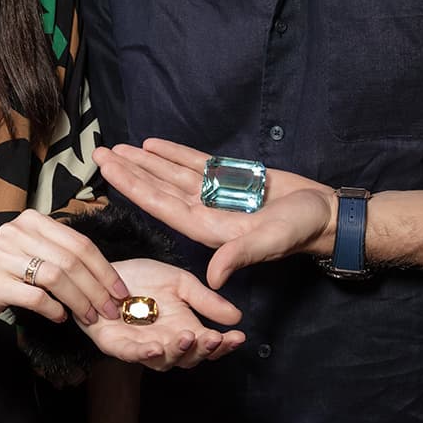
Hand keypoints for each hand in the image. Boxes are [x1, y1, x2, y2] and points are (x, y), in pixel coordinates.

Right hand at [0, 209, 129, 326]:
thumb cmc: (3, 273)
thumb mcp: (31, 252)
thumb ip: (61, 254)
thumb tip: (106, 277)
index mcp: (33, 221)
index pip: (80, 243)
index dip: (105, 269)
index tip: (120, 291)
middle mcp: (17, 232)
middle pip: (71, 261)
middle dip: (97, 289)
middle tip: (110, 311)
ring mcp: (3, 255)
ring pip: (56, 278)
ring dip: (80, 301)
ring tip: (89, 318)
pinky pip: (35, 297)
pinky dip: (54, 309)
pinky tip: (61, 317)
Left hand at [80, 258, 244, 370]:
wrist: (106, 272)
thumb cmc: (142, 279)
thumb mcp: (181, 283)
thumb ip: (205, 300)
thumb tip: (236, 317)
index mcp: (183, 329)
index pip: (208, 344)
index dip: (224, 345)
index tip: (238, 337)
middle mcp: (165, 343)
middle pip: (189, 358)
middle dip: (204, 349)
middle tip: (215, 338)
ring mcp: (140, 347)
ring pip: (163, 361)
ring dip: (177, 351)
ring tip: (189, 337)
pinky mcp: (116, 345)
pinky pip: (130, 354)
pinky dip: (143, 353)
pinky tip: (155, 347)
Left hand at [94, 140, 336, 287]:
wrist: (322, 214)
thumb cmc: (299, 230)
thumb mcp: (269, 242)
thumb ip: (239, 255)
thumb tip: (215, 277)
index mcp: (207, 228)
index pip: (161, 205)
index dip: (133, 187)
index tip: (108, 171)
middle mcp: (205, 211)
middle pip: (157, 188)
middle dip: (128, 172)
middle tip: (99, 153)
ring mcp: (215, 194)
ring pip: (170, 175)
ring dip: (144, 162)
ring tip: (118, 148)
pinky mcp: (230, 179)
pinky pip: (194, 165)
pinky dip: (173, 154)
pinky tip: (152, 145)